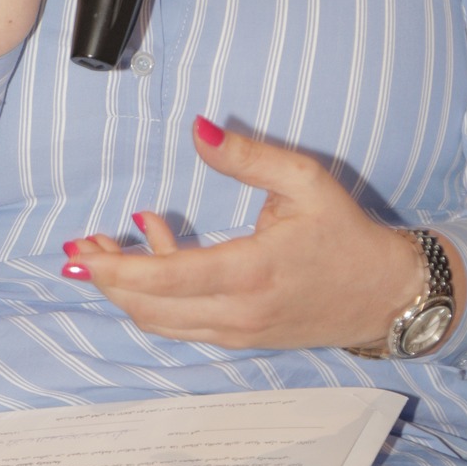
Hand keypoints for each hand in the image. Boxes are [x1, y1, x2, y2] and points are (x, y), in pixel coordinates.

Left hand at [61, 118, 461, 352]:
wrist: (386, 295)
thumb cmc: (346, 234)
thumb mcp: (305, 181)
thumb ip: (247, 156)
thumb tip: (198, 128)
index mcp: (251, 273)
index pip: (166, 280)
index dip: (116, 269)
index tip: (80, 252)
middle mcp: (238, 313)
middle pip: (149, 308)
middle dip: (107, 278)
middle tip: (81, 244)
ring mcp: (238, 333)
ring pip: (161, 321)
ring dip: (127, 288)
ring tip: (107, 243)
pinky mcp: (241, 338)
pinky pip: (183, 321)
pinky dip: (157, 294)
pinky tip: (157, 244)